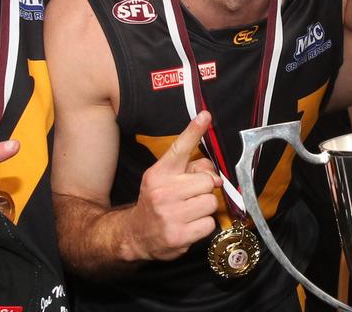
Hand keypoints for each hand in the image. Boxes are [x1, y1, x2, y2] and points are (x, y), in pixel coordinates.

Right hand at [125, 111, 219, 261]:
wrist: (136, 235)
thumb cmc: (157, 202)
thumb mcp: (166, 180)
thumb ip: (191, 169)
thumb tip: (216, 176)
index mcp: (159, 173)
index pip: (179, 148)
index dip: (194, 131)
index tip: (205, 116)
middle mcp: (163, 192)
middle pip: (206, 181)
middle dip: (203, 189)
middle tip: (189, 197)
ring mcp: (171, 215)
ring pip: (211, 202)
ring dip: (205, 208)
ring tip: (189, 212)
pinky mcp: (180, 235)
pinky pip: (210, 223)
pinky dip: (204, 226)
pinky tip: (189, 226)